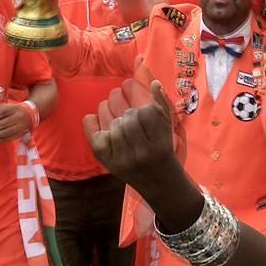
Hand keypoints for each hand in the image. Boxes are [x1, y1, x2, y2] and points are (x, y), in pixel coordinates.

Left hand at [0, 103, 31, 143]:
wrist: (29, 114)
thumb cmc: (13, 110)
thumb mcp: (5, 106)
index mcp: (14, 109)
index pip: (3, 111)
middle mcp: (18, 117)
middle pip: (3, 123)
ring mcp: (19, 127)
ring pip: (5, 132)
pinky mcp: (19, 134)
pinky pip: (7, 139)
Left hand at [84, 79, 182, 194]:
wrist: (158, 182)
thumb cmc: (162, 150)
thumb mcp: (168, 129)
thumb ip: (162, 105)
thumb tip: (154, 83)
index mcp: (160, 144)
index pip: (147, 112)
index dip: (145, 109)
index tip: (146, 115)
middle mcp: (141, 153)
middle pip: (128, 117)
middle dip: (129, 114)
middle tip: (132, 119)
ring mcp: (123, 160)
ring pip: (114, 125)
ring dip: (116, 120)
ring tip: (122, 124)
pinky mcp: (108, 163)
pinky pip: (97, 136)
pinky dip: (98, 126)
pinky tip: (106, 128)